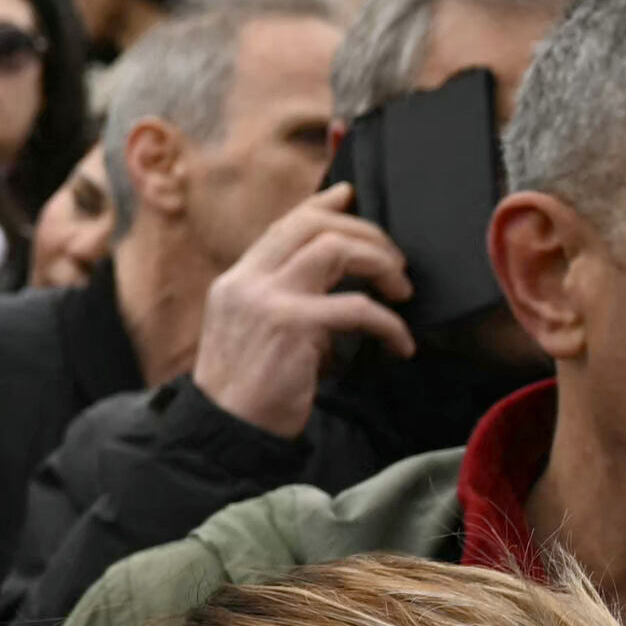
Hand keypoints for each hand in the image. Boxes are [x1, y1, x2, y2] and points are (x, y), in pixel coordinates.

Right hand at [189, 186, 410, 441]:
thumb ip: (282, 300)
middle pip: (314, 226)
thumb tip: (337, 283)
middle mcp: (248, 281)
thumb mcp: (255, 333)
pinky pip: (358, 307)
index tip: (350, 196)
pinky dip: (390, 324)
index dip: (322, 204)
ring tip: (402, 291)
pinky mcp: (292, 325)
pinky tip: (401, 343)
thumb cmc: (247, 391)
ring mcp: (268, 300)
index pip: (284, 225)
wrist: (224, 430)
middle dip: (367, 234)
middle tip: (396, 261)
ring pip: (336, 249)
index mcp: (237, 281)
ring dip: (381, 263)